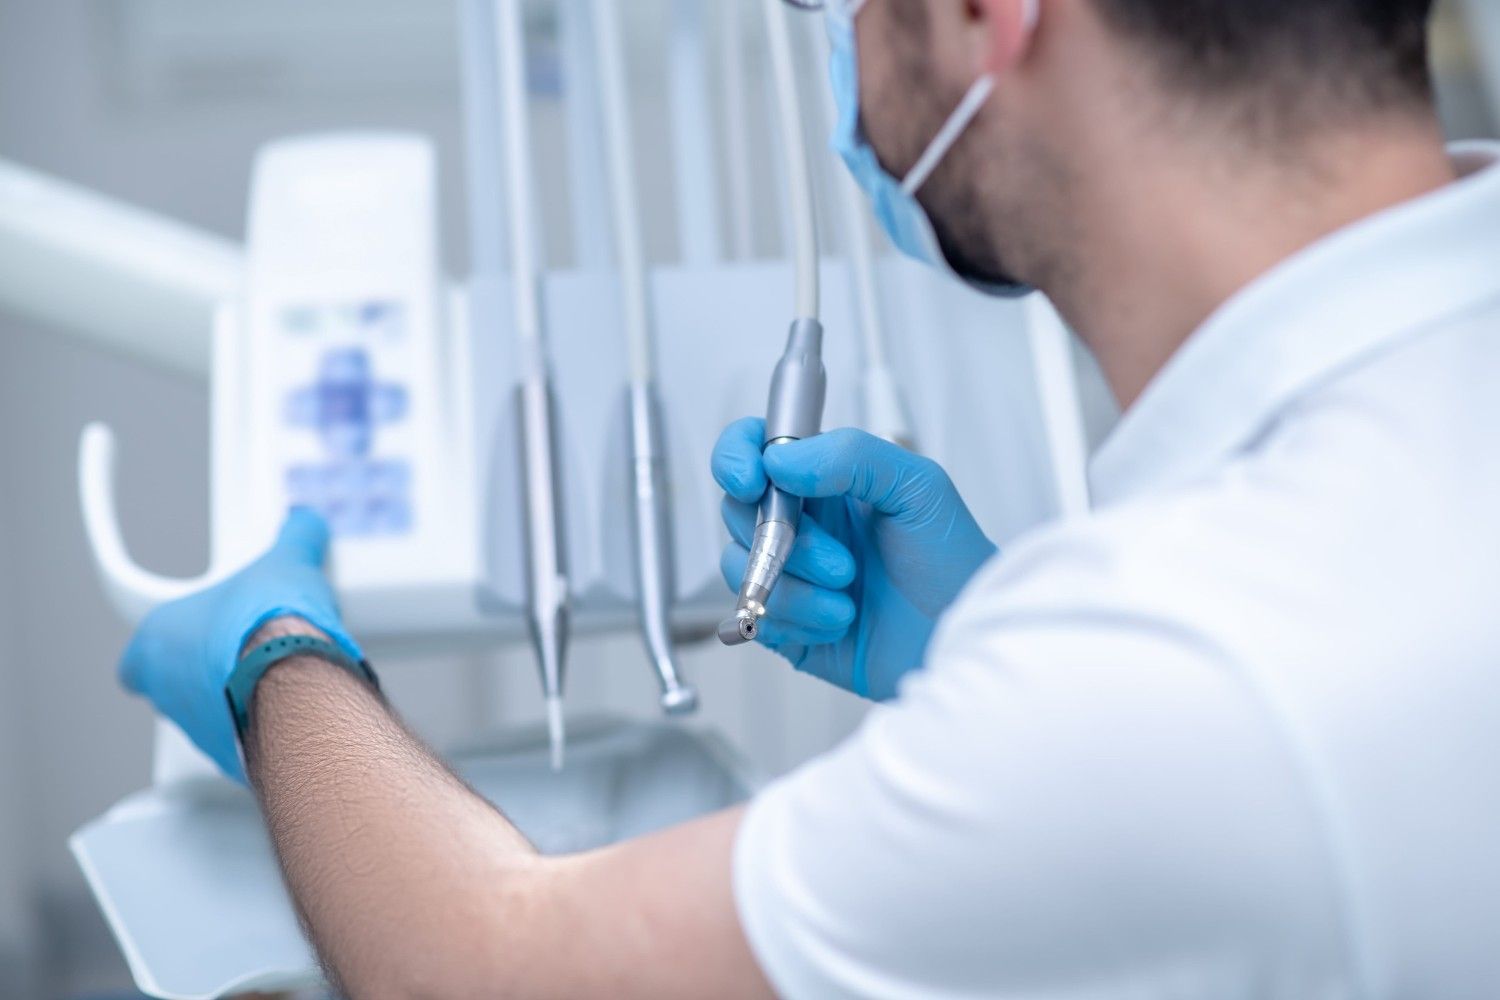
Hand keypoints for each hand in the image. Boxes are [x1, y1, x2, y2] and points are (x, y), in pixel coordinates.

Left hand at [118, 508, 359, 781]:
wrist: (299, 681)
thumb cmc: (268, 628)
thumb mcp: (286, 562)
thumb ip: (293, 539)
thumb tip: (303, 524)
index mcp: (155, 648)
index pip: (140, 654)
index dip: (169, 643)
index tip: (198, 631)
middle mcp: (169, 695)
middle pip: (177, 686)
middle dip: (212, 670)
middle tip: (249, 646)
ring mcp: (201, 731)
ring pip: (212, 716)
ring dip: (241, 699)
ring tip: (282, 673)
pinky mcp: (238, 758)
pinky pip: (249, 741)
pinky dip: (269, 726)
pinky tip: (297, 704)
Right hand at [713, 418, 995, 699]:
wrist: (961, 640)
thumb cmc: (953, 564)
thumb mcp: (917, 487)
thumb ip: (851, 456)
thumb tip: (779, 460)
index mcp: (826, 479)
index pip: (756, 448)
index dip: (737, 457)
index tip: (751, 480)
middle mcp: (803, 521)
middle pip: (738, 510)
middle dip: (781, 537)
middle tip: (839, 561)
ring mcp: (790, 572)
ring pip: (740, 564)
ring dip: (794, 583)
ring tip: (847, 594)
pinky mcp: (785, 622)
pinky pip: (756, 612)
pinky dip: (798, 617)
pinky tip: (840, 622)